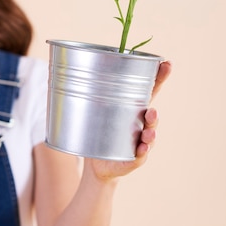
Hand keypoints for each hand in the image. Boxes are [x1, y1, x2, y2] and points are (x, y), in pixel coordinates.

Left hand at [88, 60, 171, 179]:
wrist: (97, 162)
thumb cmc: (97, 130)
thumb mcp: (91, 109)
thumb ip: (82, 91)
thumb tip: (58, 66)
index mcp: (132, 108)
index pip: (149, 90)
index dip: (159, 77)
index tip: (167, 64)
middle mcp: (139, 123)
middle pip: (152, 115)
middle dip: (153, 112)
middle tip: (151, 110)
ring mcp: (138, 141)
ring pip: (150, 136)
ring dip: (151, 132)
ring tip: (149, 131)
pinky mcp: (133, 158)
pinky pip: (141, 156)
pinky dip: (142, 152)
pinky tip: (142, 149)